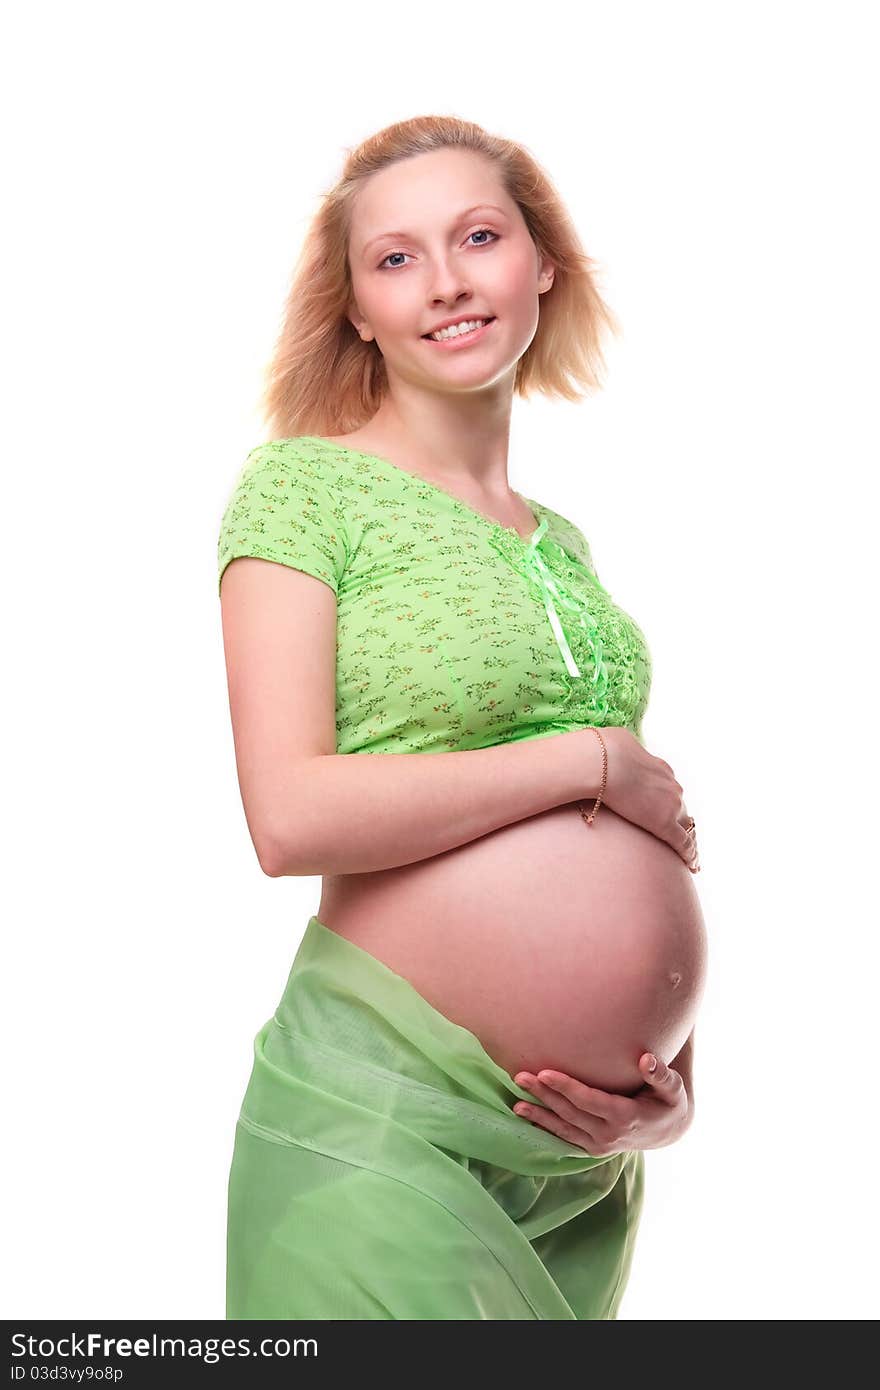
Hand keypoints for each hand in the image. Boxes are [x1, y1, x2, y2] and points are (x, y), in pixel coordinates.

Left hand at [511, 1052, 691, 1153]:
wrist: (668, 1132)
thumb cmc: (669, 1102)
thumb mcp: (673, 1088)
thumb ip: (660, 1074)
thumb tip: (646, 1059)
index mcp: (626, 1117)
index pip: (589, 1100)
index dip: (566, 1087)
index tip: (545, 1072)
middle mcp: (610, 1135)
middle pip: (570, 1113)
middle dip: (544, 1095)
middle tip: (520, 1076)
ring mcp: (599, 1145)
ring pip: (563, 1128)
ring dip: (538, 1114)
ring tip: (515, 1102)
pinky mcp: (592, 1148)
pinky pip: (565, 1137)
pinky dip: (544, 1127)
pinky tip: (525, 1116)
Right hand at [597, 727, 699, 871]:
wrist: (602, 762)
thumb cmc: (600, 756)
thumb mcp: (612, 752)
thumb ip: (614, 758)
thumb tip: (598, 756)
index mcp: (661, 770)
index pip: (671, 792)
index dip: (672, 805)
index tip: (673, 815)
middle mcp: (672, 787)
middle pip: (682, 810)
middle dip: (683, 824)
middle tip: (685, 839)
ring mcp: (671, 805)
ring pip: (687, 828)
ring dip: (689, 841)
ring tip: (692, 859)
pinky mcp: (665, 823)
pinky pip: (683, 844)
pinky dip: (690, 855)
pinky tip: (692, 866)